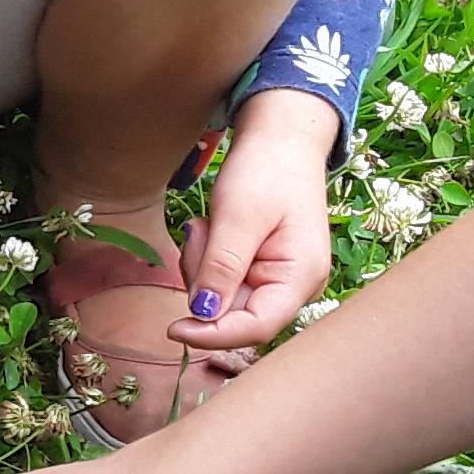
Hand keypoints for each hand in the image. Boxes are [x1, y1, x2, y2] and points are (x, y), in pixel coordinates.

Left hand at [175, 89, 336, 360]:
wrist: (281, 138)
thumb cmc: (267, 169)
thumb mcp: (239, 215)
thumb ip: (222, 266)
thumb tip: (203, 314)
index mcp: (301, 277)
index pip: (257, 328)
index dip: (214, 335)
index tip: (172, 328)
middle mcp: (295, 287)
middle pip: (235, 315)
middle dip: (204, 281)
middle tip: (199, 232)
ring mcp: (277, 279)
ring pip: (222, 300)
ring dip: (202, 267)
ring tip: (208, 225)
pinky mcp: (259, 270)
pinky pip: (222, 282)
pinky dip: (206, 259)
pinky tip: (212, 229)